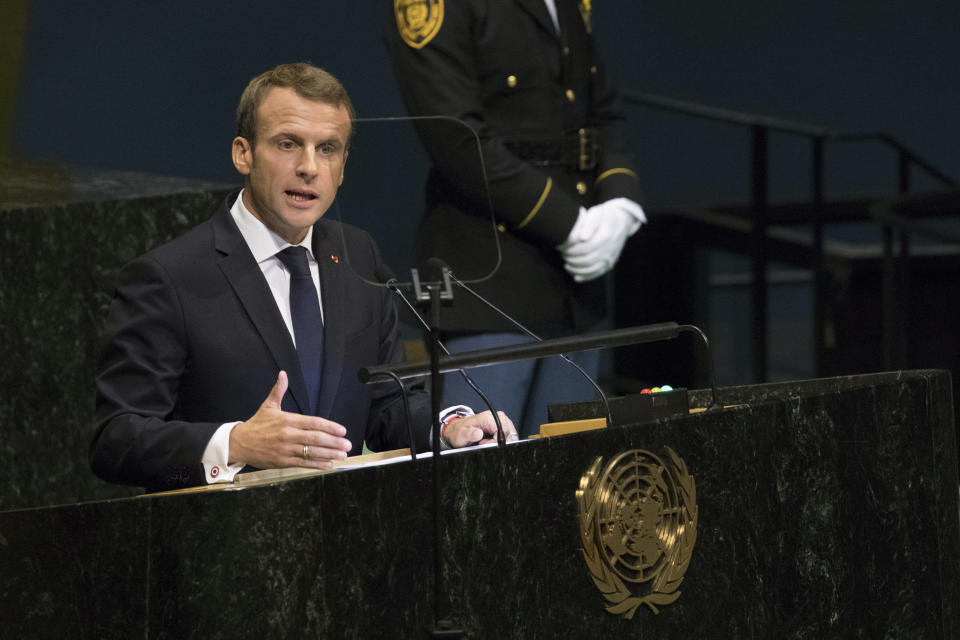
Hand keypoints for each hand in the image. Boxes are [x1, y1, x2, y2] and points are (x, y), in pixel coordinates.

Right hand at [228, 371, 351, 469]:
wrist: (239, 443)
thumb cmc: (257, 424)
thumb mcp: (268, 406)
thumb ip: (278, 390)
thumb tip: (283, 374)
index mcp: (287, 420)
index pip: (313, 422)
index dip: (329, 427)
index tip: (342, 430)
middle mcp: (288, 435)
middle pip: (315, 438)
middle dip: (334, 442)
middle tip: (347, 444)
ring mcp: (285, 449)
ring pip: (311, 452)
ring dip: (329, 454)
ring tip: (343, 454)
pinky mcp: (282, 462)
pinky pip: (303, 463)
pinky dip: (317, 464)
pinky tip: (329, 464)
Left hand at [442, 410, 517, 446]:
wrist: (460, 429)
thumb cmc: (462, 431)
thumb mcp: (462, 434)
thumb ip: (469, 434)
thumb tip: (478, 433)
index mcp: (488, 417)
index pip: (502, 431)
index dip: (495, 441)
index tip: (484, 444)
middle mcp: (497, 416)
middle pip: (508, 433)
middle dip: (500, 442)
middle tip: (486, 443)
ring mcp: (501, 420)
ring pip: (511, 434)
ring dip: (503, 442)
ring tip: (489, 442)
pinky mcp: (503, 425)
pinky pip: (510, 435)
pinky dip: (504, 441)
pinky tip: (494, 442)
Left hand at [558, 198, 645, 281]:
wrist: (622, 221)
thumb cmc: (604, 216)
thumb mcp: (596, 213)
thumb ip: (589, 223)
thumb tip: (582, 237)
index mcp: (606, 235)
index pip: (586, 248)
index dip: (572, 250)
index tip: (563, 248)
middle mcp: (610, 248)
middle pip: (588, 259)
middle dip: (572, 260)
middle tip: (562, 256)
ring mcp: (611, 257)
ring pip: (592, 269)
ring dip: (577, 269)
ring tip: (566, 265)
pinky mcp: (610, 263)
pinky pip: (598, 273)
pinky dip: (586, 277)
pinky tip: (576, 277)